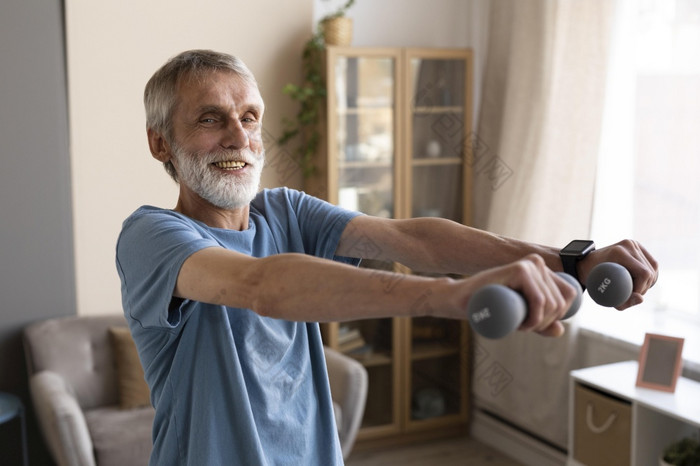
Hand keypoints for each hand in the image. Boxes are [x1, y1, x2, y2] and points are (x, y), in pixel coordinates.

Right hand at [464, 254, 579, 336]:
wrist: (464, 300)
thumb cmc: (491, 307)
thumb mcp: (521, 316)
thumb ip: (541, 322)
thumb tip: (561, 329)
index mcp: (543, 270)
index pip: (569, 295)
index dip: (556, 316)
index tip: (535, 324)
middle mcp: (538, 263)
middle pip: (560, 302)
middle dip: (545, 323)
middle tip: (523, 327)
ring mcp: (529, 264)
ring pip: (551, 304)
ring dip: (538, 324)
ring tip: (518, 325)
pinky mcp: (520, 269)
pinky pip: (539, 300)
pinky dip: (534, 318)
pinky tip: (520, 324)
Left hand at [579, 240, 657, 309]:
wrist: (586, 263)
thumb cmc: (592, 279)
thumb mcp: (602, 294)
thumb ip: (623, 301)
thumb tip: (641, 299)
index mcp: (619, 252)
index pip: (643, 273)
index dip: (642, 289)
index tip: (631, 296)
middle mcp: (628, 245)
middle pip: (650, 271)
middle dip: (644, 287)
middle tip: (632, 294)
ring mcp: (633, 243)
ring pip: (653, 267)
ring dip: (648, 282)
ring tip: (634, 288)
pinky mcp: (637, 246)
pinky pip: (652, 263)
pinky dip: (650, 275)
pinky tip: (640, 281)